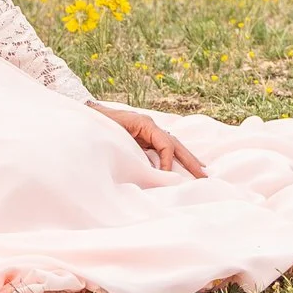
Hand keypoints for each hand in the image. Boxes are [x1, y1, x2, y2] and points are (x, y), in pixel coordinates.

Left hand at [90, 101, 205, 176]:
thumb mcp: (115, 138)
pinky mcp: (143, 138)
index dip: (168, 162)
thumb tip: (150, 171)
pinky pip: (163, 149)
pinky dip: (173, 158)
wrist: (87, 114)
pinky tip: (180, 167)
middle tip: (205, 174)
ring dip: (186, 158)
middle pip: (176, 144)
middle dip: (190, 160)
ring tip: (202, 170)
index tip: (167, 178)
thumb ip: (131, 152)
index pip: (166, 145)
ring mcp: (148, 132)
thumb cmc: (99, 125)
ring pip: (173, 146)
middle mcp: (150, 127)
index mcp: (146, 124)